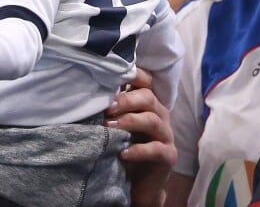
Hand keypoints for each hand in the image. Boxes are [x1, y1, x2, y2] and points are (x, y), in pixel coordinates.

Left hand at [105, 70, 176, 206]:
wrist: (139, 184)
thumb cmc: (126, 146)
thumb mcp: (118, 124)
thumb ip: (113, 108)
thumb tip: (91, 90)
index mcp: (149, 103)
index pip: (146, 82)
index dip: (134, 75)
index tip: (113, 76)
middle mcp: (160, 114)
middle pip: (148, 98)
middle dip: (126, 100)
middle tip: (107, 108)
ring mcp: (166, 135)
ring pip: (151, 120)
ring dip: (129, 122)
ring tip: (110, 127)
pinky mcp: (168, 156)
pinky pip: (156, 149)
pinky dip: (138, 150)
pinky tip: (122, 153)